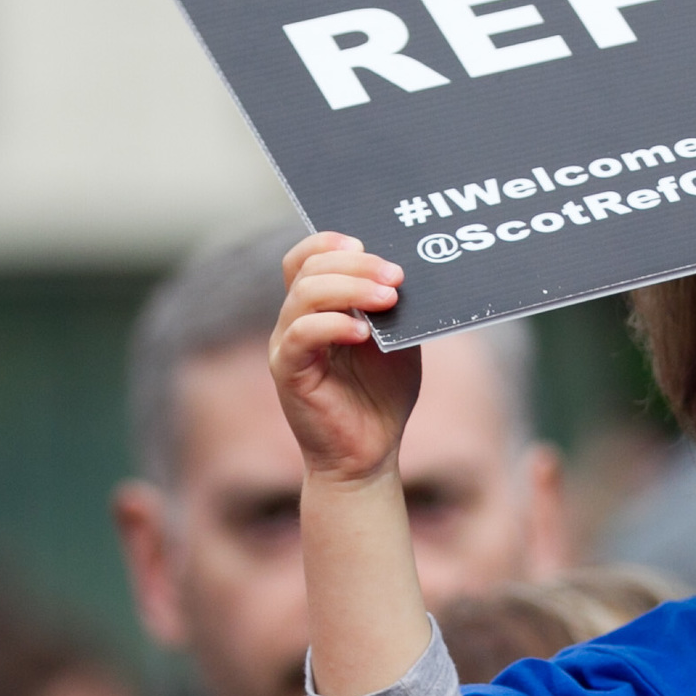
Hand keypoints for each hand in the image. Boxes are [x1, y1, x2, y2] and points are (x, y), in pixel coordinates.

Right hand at [270, 231, 420, 485]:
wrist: (370, 454)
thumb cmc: (382, 397)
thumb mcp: (398, 341)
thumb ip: (396, 308)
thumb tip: (408, 272)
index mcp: (317, 308)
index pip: (306, 259)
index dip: (329, 242)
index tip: (366, 242)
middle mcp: (294, 321)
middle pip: (308, 270)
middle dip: (355, 265)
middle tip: (395, 276)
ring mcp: (287, 345)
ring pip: (303, 296)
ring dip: (350, 289)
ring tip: (388, 299)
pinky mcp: (288, 373)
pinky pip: (301, 336)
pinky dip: (333, 326)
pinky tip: (364, 333)